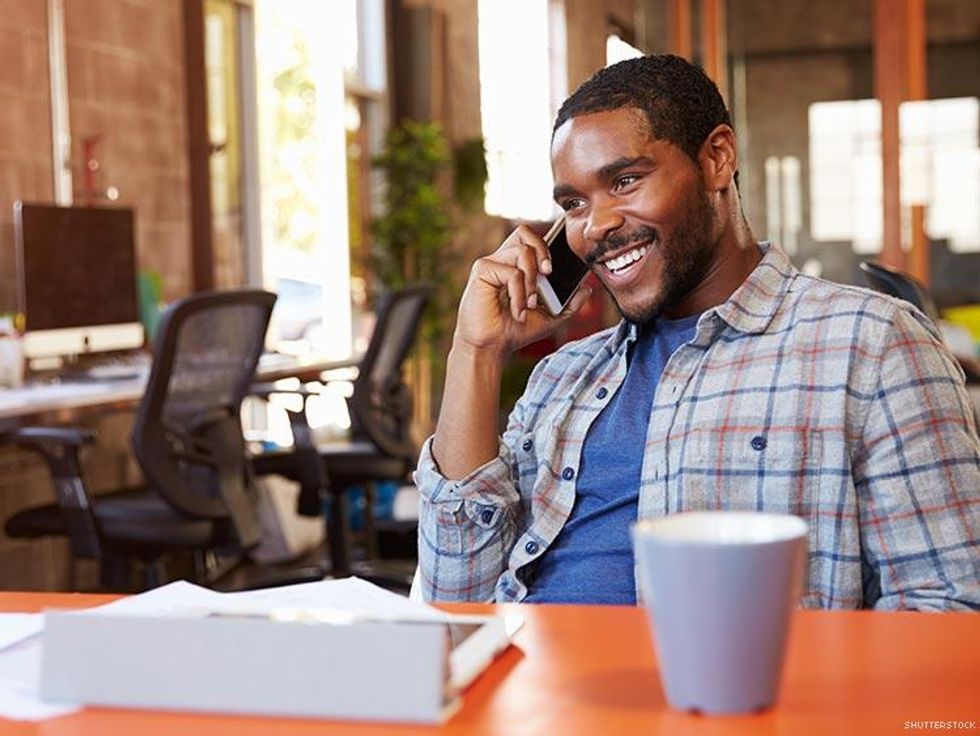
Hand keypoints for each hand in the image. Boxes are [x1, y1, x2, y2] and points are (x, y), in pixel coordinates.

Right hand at [453, 225, 591, 358]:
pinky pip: (512, 272)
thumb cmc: (514, 331)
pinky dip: (520, 294)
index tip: (554, 269)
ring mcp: (491, 264)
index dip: (546, 245)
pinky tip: (518, 312)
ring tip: (530, 304)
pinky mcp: (482, 271)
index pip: (531, 238)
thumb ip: (569, 304)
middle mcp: (502, 259)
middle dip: (542, 250)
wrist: (491, 347)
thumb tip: (588, 289)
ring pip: (522, 252)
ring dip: (532, 282)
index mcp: (515, 264)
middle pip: (525, 231)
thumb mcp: (550, 317)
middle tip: (548, 273)